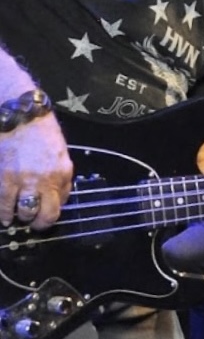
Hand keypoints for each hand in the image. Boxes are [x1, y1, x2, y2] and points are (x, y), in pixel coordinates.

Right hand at [0, 114, 72, 228]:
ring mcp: (22, 180)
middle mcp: (45, 180)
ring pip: (22, 212)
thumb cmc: (41, 133)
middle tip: (32, 223)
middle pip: (45, 215)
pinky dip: (3, 212)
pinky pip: (3, 204)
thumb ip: (60, 177)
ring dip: (18, 217)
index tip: (45, 215)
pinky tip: (3, 214)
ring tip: (13, 217)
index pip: (61, 204)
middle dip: (39, 223)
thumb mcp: (61, 155)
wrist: (19, 115)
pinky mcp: (3, 179)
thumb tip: (57, 198)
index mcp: (63, 173)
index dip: (52, 213)